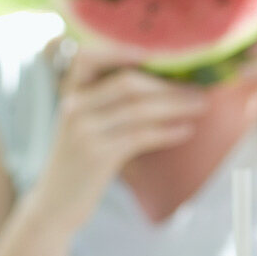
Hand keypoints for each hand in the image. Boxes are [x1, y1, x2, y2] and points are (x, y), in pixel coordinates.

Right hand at [38, 47, 207, 228]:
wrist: (56, 203)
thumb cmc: (79, 163)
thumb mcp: (82, 127)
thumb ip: (105, 105)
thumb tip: (158, 88)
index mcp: (69, 93)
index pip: (88, 58)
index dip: (119, 51)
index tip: (153, 53)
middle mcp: (74, 107)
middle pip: (127, 84)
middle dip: (167, 85)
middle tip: (198, 89)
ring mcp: (84, 131)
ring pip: (138, 110)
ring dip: (175, 106)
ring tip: (200, 106)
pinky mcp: (98, 156)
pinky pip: (141, 137)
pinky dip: (167, 131)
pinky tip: (186, 130)